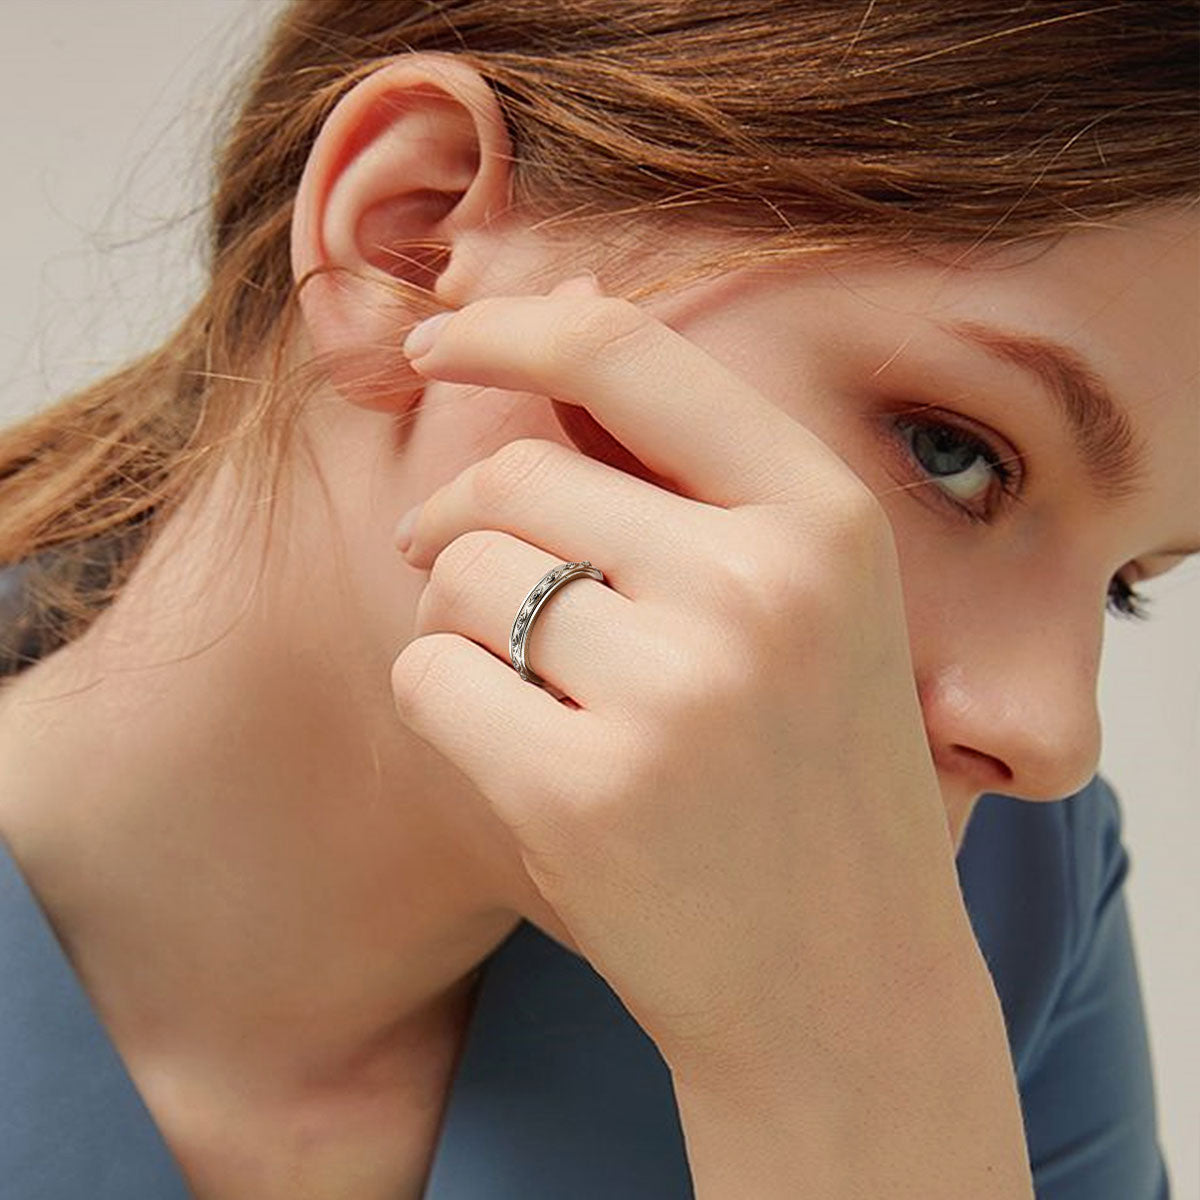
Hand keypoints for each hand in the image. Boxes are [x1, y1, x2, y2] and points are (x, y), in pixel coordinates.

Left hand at [390, 273, 981, 1080]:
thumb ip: (690, 477)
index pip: (628, 354)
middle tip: (471, 580)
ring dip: (462, 622)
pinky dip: (443, 703)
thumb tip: (548, 329)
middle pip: (516, 478)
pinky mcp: (582, 792)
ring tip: (537, 692)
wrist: (841, 986)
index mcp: (825, 519)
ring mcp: (674, 690)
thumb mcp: (806, 606)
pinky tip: (518, 757)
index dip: (511, 327)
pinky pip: (428, 675)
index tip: (438, 338)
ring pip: (460, 574)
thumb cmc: (809, 781)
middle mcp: (759, 585)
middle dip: (466, 522)